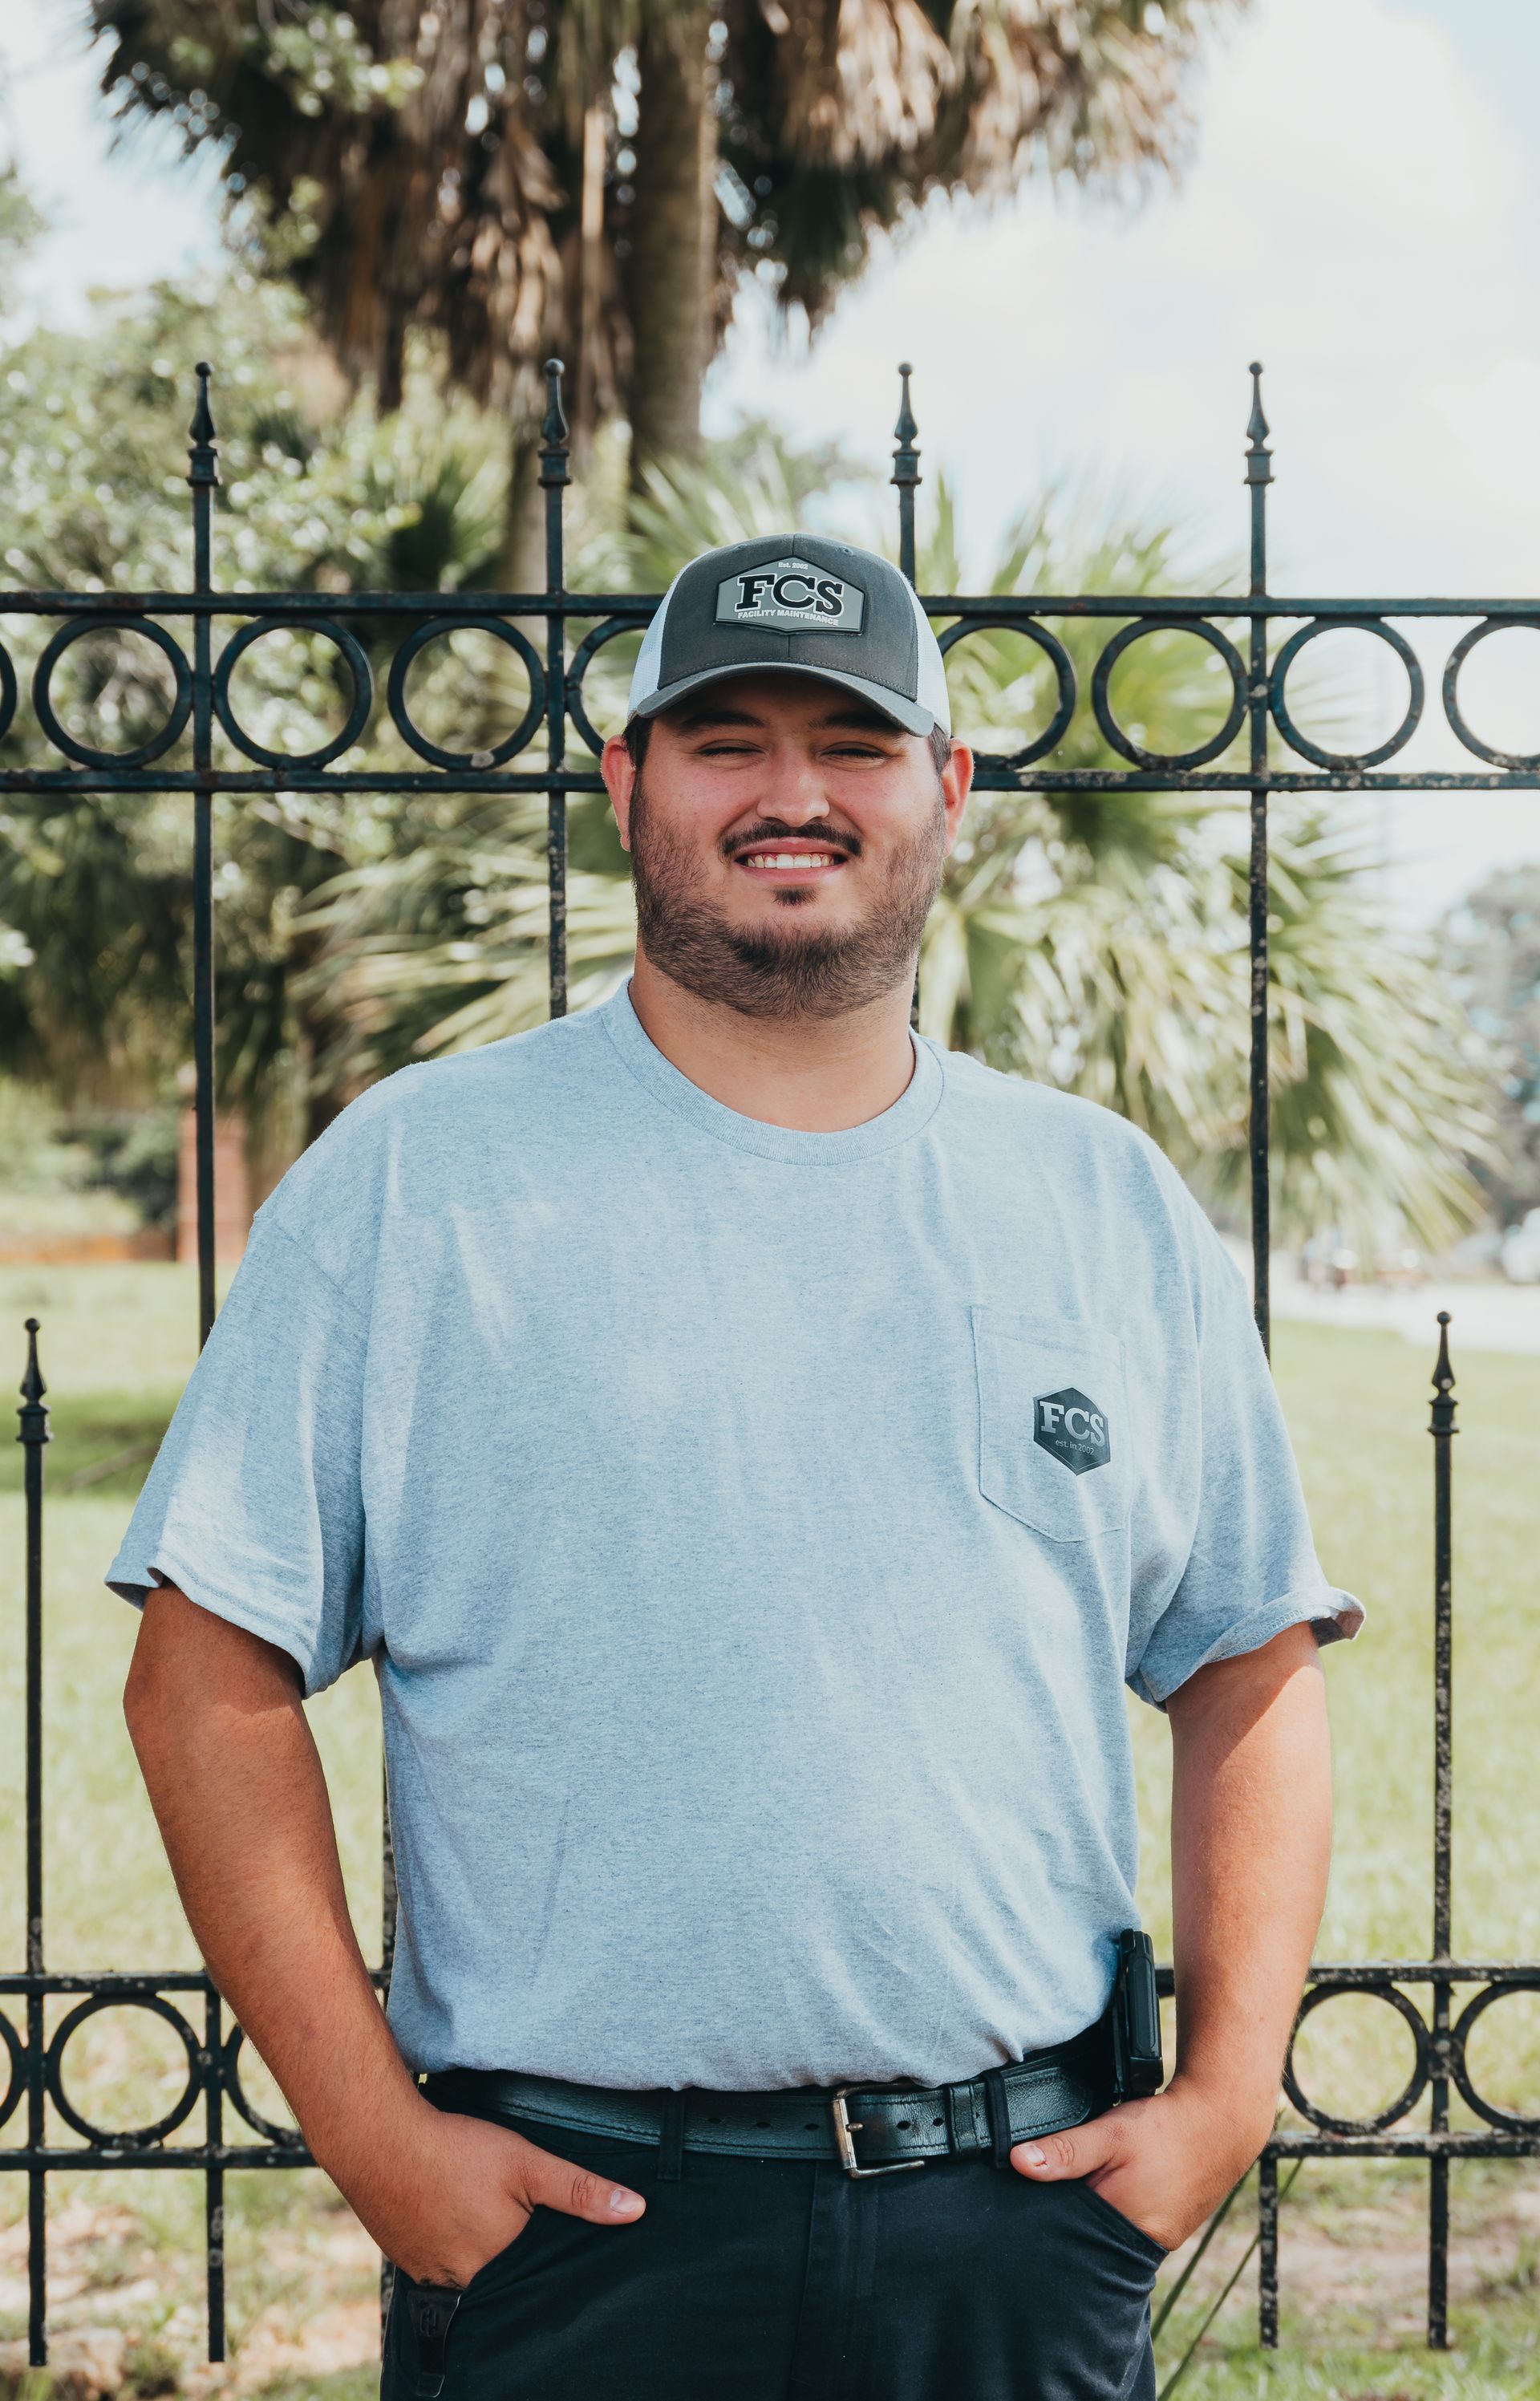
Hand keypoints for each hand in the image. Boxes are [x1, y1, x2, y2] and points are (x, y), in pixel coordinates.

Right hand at [340, 2095, 645, 2287]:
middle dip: (515, 2250)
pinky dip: (454, 2242)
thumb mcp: (527, 2163)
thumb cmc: (457, 2150)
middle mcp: (464, 2284)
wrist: (378, 2140)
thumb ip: (580, 2191)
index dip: (549, 2250)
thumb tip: (635, 2211)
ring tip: (482, 2210)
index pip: (539, 2272)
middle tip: (511, 2212)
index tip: (550, 2226)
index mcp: (499, 2267)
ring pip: (473, 2270)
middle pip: (506, 2274)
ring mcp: (430, 2276)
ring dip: (482, 2248)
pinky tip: (455, 2212)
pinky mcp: (408, 2262)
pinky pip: (443, 2263)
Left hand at [1010, 2077, 1271, 2252]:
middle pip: (1089, 2237)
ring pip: (1110, 2232)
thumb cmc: (1166, 2128)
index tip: (1029, 2198)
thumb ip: (1065, 2151)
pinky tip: (1116, 2186)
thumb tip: (1018, 2162)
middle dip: (1072, 2216)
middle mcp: (1143, 2243)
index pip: (1068, 2234)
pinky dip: (1118, 2209)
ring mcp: (1159, 2239)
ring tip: (1093, 2181)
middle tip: (1065, 2182)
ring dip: (1096, 2211)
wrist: (1221, 2121)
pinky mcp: (1170, 2229)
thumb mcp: (1110, 2133)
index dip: (1047, 2214)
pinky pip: (1132, 2226)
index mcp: (1122, 2227)